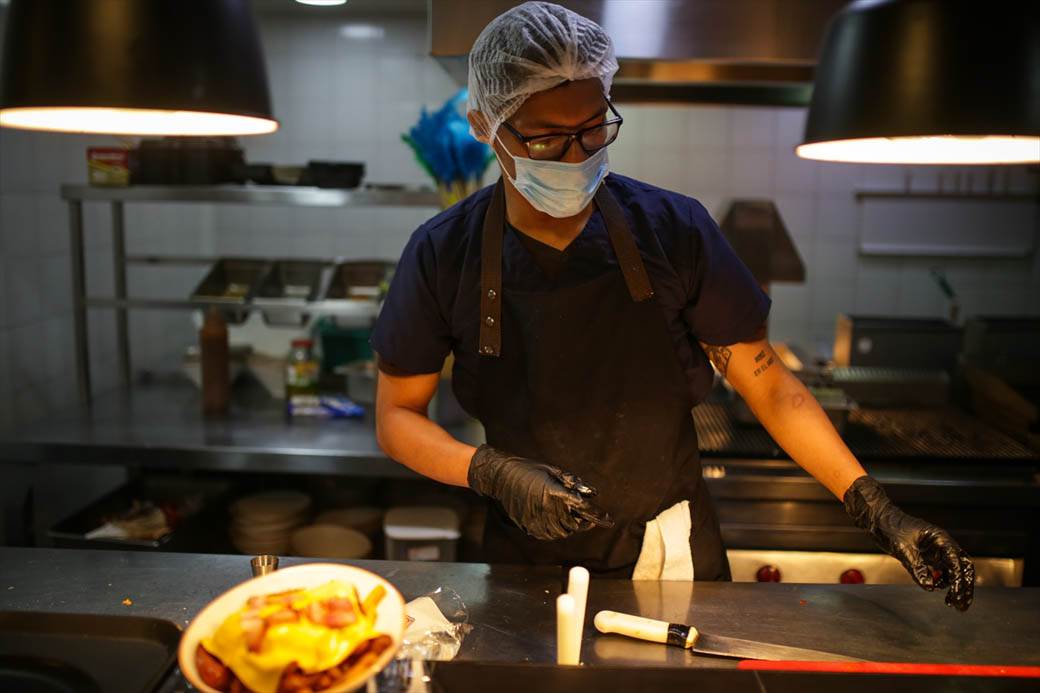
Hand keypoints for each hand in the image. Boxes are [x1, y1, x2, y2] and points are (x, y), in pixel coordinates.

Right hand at [468, 444, 613, 540]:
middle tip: (590, 517)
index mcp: (554, 492)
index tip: (608, 520)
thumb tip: (592, 492)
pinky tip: (558, 522)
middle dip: (585, 521)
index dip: (597, 515)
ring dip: (572, 526)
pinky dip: (558, 531)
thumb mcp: (552, 470)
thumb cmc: (528, 470)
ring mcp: (537, 520)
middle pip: (575, 523)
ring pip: (564, 531)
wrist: (501, 478)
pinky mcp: (529, 527)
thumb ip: (573, 482)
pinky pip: (550, 534)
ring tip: (573, 518)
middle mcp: (547, 509)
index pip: (582, 508)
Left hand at [844, 475, 974, 610]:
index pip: (956, 562)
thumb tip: (929, 586)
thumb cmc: (891, 527)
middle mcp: (942, 545)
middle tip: (961, 606)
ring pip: (953, 571)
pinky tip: (933, 587)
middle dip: (964, 587)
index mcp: (940, 539)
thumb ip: (917, 568)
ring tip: (951, 602)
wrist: (879, 520)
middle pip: (962, 568)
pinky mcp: (928, 557)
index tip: (956, 595)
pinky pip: (939, 571)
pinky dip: (940, 581)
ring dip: (953, 586)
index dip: (959, 580)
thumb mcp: (903, 549)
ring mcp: (936, 551)